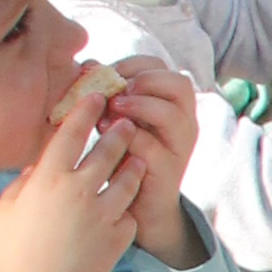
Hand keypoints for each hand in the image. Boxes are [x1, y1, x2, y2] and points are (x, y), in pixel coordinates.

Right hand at [0, 72, 139, 271]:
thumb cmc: (13, 249)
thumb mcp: (8, 206)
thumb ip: (27, 179)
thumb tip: (42, 163)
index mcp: (49, 178)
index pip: (71, 132)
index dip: (85, 110)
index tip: (97, 96)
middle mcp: (80, 190)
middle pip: (109, 150)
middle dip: (120, 132)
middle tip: (126, 123)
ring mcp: (104, 214)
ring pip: (128, 179)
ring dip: (133, 165)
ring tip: (135, 159)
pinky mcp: (119, 237)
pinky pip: (128, 214)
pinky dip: (127, 208)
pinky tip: (126, 204)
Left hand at [104, 62, 204, 259]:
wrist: (135, 206)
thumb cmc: (123, 156)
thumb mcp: (115, 119)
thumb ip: (106, 93)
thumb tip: (87, 66)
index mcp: (172, 102)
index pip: (161, 67)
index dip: (132, 65)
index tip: (105, 75)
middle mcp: (184, 120)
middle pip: (178, 83)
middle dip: (142, 82)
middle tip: (115, 93)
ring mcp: (180, 146)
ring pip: (170, 113)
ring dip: (138, 107)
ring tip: (111, 112)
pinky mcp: (169, 170)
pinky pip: (153, 147)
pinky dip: (129, 139)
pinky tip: (107, 139)